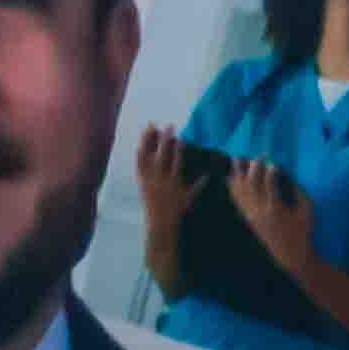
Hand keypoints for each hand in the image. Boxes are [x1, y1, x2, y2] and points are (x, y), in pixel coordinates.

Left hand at [135, 125, 202, 247]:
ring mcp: (150, 180)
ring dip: (150, 142)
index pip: (177, 161)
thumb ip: (199, 184)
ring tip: (151, 127)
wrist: (160, 223)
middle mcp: (161, 179)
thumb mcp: (190, 198)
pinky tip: (139, 145)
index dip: (179, 149)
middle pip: (163, 156)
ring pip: (149, 158)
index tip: (181, 137)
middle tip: (169, 126)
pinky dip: (139, 156)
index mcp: (174, 181)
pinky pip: (139, 167)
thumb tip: (209, 173)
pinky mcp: (142, 182)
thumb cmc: (177, 210)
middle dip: (165, 140)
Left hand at [234, 163, 316, 274]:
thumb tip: (288, 177)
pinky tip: (229, 179)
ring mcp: (252, 216)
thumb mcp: (306, 210)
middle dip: (254, 167)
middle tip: (258, 156)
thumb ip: (299, 192)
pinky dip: (232, 189)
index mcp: (276, 208)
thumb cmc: (302, 232)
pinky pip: (237, 202)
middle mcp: (260, 211)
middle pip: (253, 184)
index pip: (269, 183)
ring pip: (241, 191)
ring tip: (238, 159)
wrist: (290, 255)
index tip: (272, 162)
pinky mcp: (248, 220)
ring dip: (239, 174)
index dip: (270, 170)